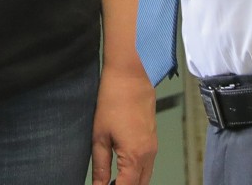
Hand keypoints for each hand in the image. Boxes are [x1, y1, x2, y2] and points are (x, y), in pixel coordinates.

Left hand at [91, 61, 157, 184]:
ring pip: (145, 178)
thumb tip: (99, 184)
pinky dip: (137, 173)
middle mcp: (148, 155)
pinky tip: (122, 169)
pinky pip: (148, 165)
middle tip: (107, 184)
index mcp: (134, 157)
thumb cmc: (114, 100)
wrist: (131, 77)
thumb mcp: (99, 136)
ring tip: (112, 181)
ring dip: (131, 183)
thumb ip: (100, 165)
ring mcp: (153, 148)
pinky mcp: (153, 141)